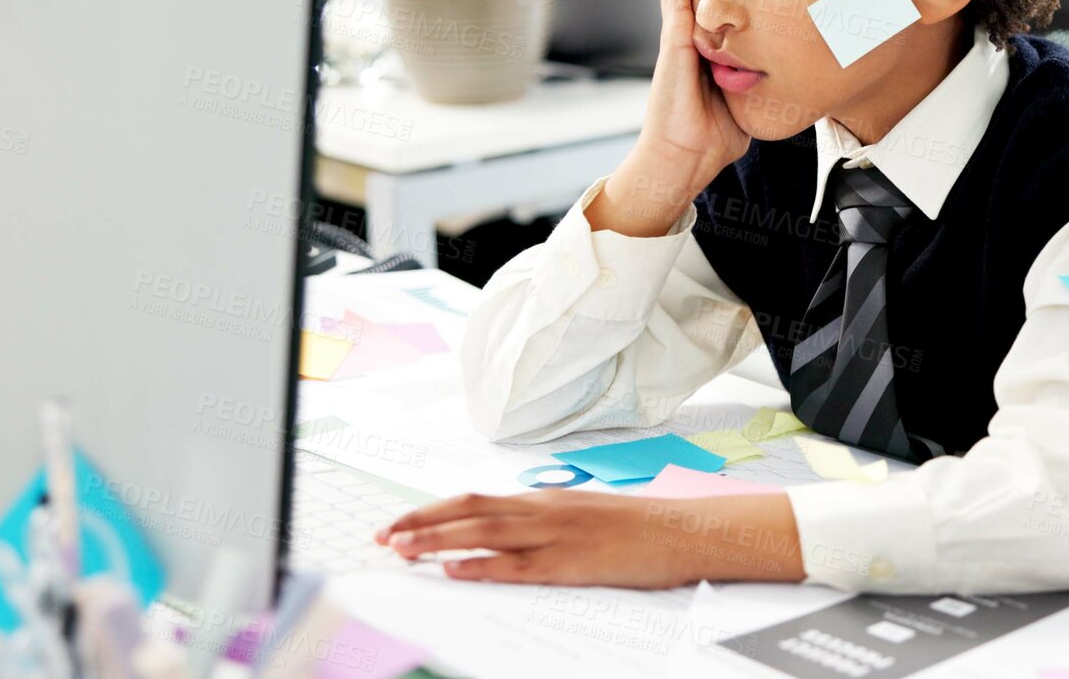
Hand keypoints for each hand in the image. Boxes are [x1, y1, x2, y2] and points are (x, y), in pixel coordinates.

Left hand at [373, 489, 805, 587]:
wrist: (685, 530)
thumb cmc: (639, 527)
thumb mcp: (583, 514)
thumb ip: (543, 520)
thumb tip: (504, 531)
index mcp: (546, 499)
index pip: (475, 499)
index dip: (433, 511)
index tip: (400, 522)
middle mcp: (545, 509)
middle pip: (469, 510)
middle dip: (421, 523)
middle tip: (383, 535)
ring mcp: (558, 534)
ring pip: (485, 532)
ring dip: (439, 540)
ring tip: (402, 549)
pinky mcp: (573, 562)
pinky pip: (517, 564)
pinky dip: (481, 566)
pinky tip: (454, 570)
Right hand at [639, 0, 751, 180]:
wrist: (683, 159)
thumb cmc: (710, 140)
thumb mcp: (741, 102)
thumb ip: (754, 84)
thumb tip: (782, 79)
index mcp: (704, 55)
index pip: (713, 10)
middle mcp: (689, 44)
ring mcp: (677, 44)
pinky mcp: (672, 49)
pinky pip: (673, 6)